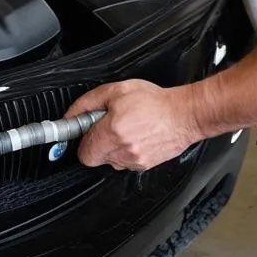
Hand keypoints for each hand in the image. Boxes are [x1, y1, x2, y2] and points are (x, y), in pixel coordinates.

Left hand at [65, 80, 200, 170]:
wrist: (185, 114)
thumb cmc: (155, 102)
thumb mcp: (116, 91)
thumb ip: (87, 103)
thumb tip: (71, 115)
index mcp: (112, 133)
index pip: (83, 154)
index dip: (84, 140)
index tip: (87, 131)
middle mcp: (122, 151)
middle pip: (96, 158)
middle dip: (98, 142)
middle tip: (108, 125)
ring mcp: (134, 161)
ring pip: (112, 160)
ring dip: (113, 147)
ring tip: (127, 128)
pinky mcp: (145, 165)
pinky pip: (126, 162)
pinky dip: (127, 151)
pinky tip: (137, 135)